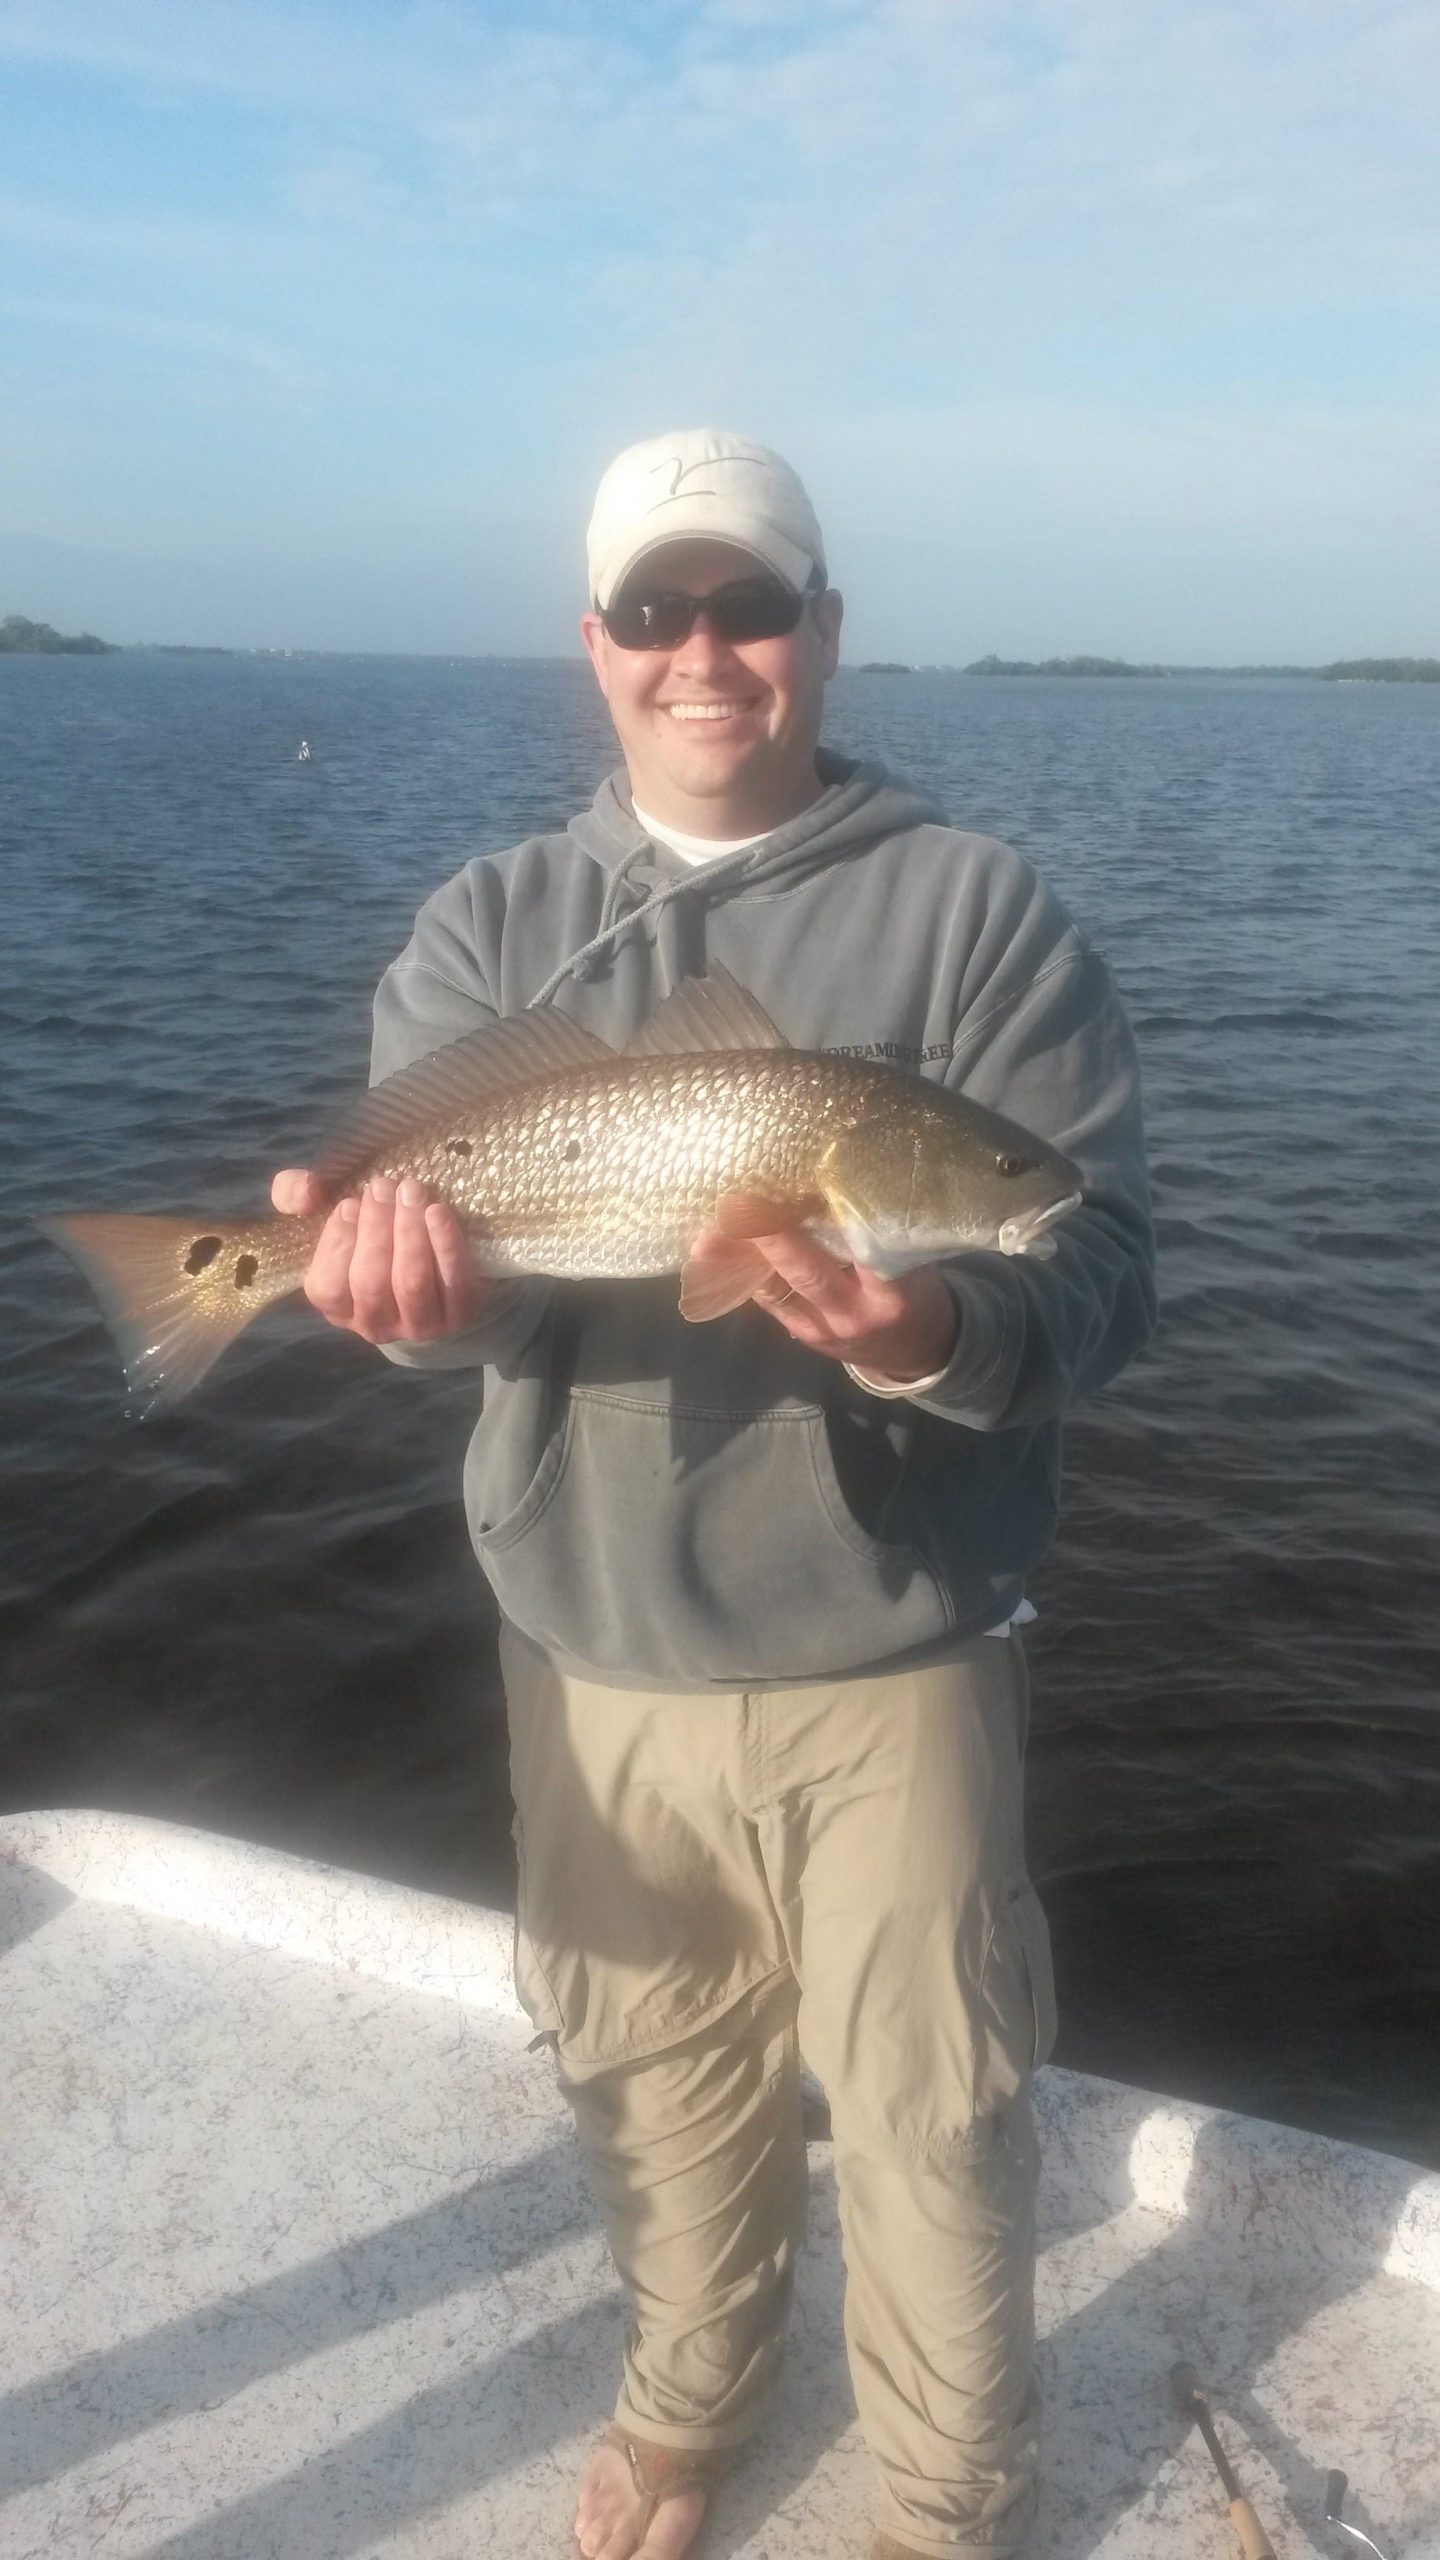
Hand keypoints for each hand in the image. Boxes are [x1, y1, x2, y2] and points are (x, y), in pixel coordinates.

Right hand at [270, 1168, 488, 1342]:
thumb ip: (294, 1194)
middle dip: (376, 1230)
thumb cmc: (369, 1235)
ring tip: (410, 1191)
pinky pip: (454, 1283)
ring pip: (410, 1282)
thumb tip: (306, 1191)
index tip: (350, 1203)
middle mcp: (375, 1325)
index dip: (337, 1244)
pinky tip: (438, 1212)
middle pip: (371, 1283)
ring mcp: (419, 1325)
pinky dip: (446, 1245)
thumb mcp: (327, 1213)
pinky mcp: (459, 1315)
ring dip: (409, 1233)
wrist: (432, 1263)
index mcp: (337, 1307)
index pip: (328, 1287)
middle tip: (383, 1186)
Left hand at [691, 1194, 958, 1380]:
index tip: (801, 1185)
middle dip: (769, 1236)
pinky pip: (767, 1299)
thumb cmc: (916, 1290)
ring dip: (739, 1259)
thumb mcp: (914, 1262)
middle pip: (805, 1272)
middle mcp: (853, 1313)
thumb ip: (878, 1232)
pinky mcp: (801, 1334)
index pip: (860, 1249)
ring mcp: (823, 1329)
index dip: (831, 1217)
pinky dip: (742, 1272)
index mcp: (891, 1293)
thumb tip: (833, 1178)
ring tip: (706, 1232)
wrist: (917, 1351)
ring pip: (774, 1290)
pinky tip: (713, 1251)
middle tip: (738, 1203)